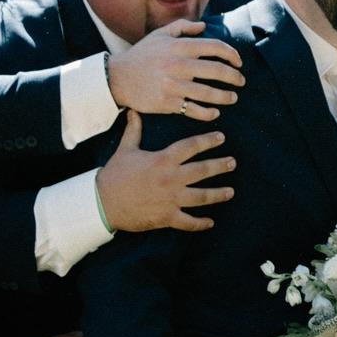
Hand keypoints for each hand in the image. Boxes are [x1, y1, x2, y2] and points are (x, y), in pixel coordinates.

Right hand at [97, 111, 234, 232]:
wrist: (103, 202)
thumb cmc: (114, 174)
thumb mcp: (125, 149)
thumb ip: (134, 131)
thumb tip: (133, 112)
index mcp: (163, 160)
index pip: (191, 146)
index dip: (208, 141)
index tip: (221, 137)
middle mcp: (171, 178)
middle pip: (202, 170)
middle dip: (220, 166)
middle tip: (232, 163)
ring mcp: (171, 199)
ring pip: (201, 197)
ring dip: (218, 194)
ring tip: (230, 191)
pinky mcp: (167, 217)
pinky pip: (188, 222)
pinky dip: (200, 224)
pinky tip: (210, 222)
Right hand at [107, 21, 242, 119]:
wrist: (117, 78)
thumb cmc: (141, 55)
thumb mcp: (159, 35)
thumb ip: (182, 27)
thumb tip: (204, 26)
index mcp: (179, 47)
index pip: (214, 47)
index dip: (232, 54)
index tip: (238, 62)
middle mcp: (178, 65)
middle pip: (217, 70)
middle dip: (234, 77)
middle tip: (241, 81)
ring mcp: (173, 85)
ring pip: (208, 93)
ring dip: (225, 96)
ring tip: (233, 98)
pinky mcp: (168, 103)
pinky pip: (194, 110)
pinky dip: (208, 112)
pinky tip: (215, 112)